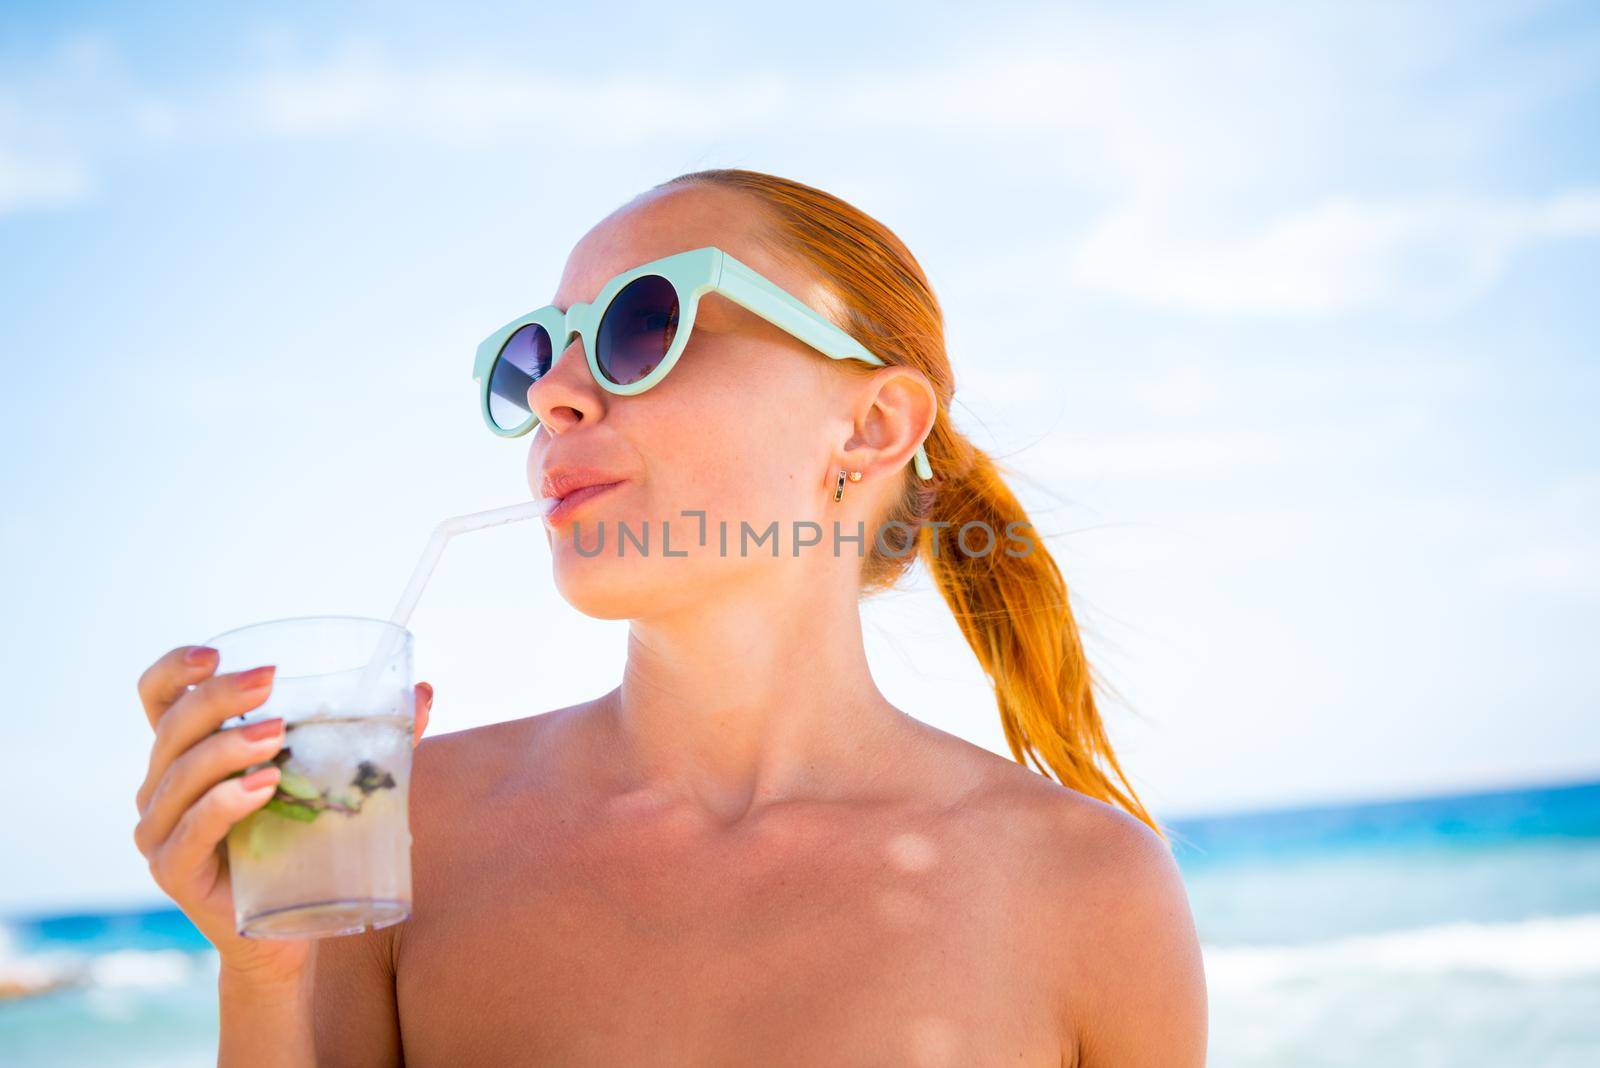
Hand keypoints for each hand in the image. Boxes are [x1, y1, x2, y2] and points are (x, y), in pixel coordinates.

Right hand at [133, 644, 433, 985]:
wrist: (288, 932)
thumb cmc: (302, 845)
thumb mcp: (329, 782)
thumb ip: (369, 739)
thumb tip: (424, 693)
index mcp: (188, 755)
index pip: (159, 698)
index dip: (177, 669)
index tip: (217, 654)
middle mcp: (161, 788)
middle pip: (174, 727)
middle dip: (221, 697)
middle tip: (271, 683)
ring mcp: (160, 832)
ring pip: (181, 776)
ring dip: (227, 748)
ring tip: (275, 735)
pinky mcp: (174, 872)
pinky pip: (191, 831)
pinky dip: (224, 804)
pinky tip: (261, 788)